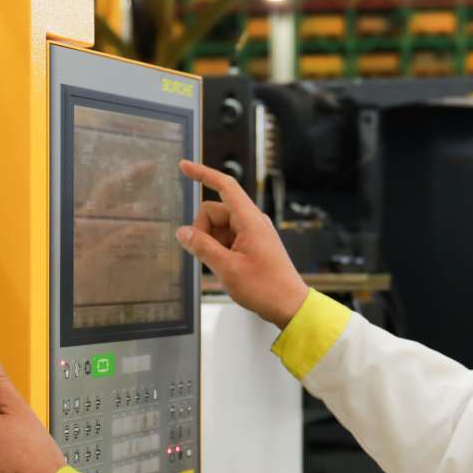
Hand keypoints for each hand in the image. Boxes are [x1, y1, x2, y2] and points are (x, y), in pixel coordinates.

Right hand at [176, 160, 308, 328]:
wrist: (289, 306)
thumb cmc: (265, 287)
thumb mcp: (226, 268)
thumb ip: (202, 247)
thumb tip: (183, 232)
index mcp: (250, 220)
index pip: (225, 186)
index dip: (203, 174)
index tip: (184, 166)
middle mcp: (252, 221)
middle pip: (214, 212)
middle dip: (203, 231)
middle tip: (210, 259)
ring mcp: (253, 233)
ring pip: (218, 227)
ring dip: (211, 244)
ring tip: (223, 268)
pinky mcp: (253, 244)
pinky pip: (227, 239)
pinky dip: (219, 250)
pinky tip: (226, 269)